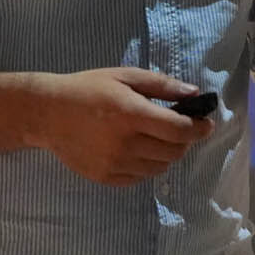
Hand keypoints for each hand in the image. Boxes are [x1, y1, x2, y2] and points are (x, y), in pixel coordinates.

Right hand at [28, 67, 212, 185]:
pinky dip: (147, 165)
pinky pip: (140, 178)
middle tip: (179, 127)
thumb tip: (194, 94)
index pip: (179, 130)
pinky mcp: (105, 178)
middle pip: (174, 152)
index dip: (199, 128)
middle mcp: (125, 144)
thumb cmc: (89, 88)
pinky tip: (138, 149)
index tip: (206, 123)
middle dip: (185, 140)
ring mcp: (114, 164)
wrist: (49, 113)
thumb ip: (162, 86)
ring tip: (157, 137)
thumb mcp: (126, 76)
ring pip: (160, 167)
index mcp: (132, 114)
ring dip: (167, 154)